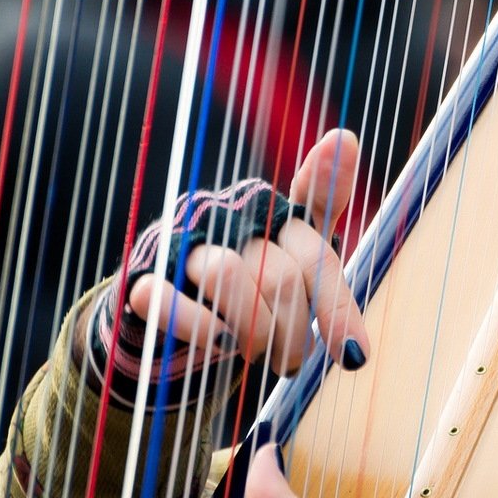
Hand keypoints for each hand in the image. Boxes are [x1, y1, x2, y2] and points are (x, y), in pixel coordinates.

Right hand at [114, 129, 370, 383]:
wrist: (170, 293)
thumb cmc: (248, 266)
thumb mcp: (293, 244)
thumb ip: (324, 202)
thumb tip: (345, 135)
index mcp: (269, 208)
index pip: (315, 256)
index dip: (337, 308)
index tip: (354, 355)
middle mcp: (226, 216)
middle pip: (279, 276)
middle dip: (292, 331)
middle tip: (293, 362)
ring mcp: (184, 244)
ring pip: (226, 275)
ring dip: (252, 332)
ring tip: (262, 357)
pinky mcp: (144, 275)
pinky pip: (167, 300)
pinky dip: (199, 328)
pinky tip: (217, 344)